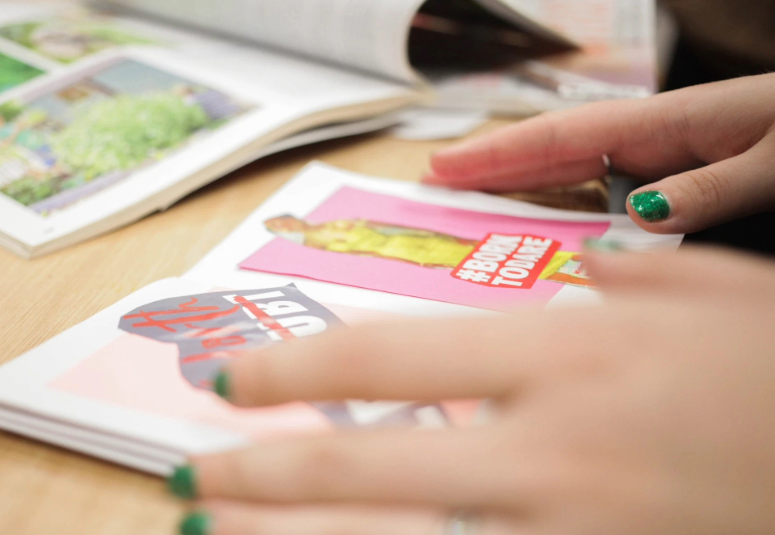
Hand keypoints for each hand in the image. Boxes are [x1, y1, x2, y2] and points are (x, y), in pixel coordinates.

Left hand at [170, 247, 774, 534]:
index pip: (390, 355)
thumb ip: (636, 281)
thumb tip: (589, 268)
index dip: (296, 367)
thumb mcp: (716, 302)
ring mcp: (571, 534)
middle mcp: (550, 451)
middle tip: (192, 481)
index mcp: (566, 359)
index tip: (231, 381)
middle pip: (366, 464)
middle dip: (263, 476)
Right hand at [424, 74, 774, 233]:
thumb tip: (636, 217)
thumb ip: (712, 187)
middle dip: (493, 162)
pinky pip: (605, 187)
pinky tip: (548, 219)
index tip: (442, 167)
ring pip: (576, 166)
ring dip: (521, 181)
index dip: (500, 152)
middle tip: (432, 184)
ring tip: (471, 199)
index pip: (565, 135)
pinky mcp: (680, 176)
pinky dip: (565, 199)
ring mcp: (666, 154)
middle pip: (556, 146)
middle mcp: (657, 135)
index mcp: (671, 121)